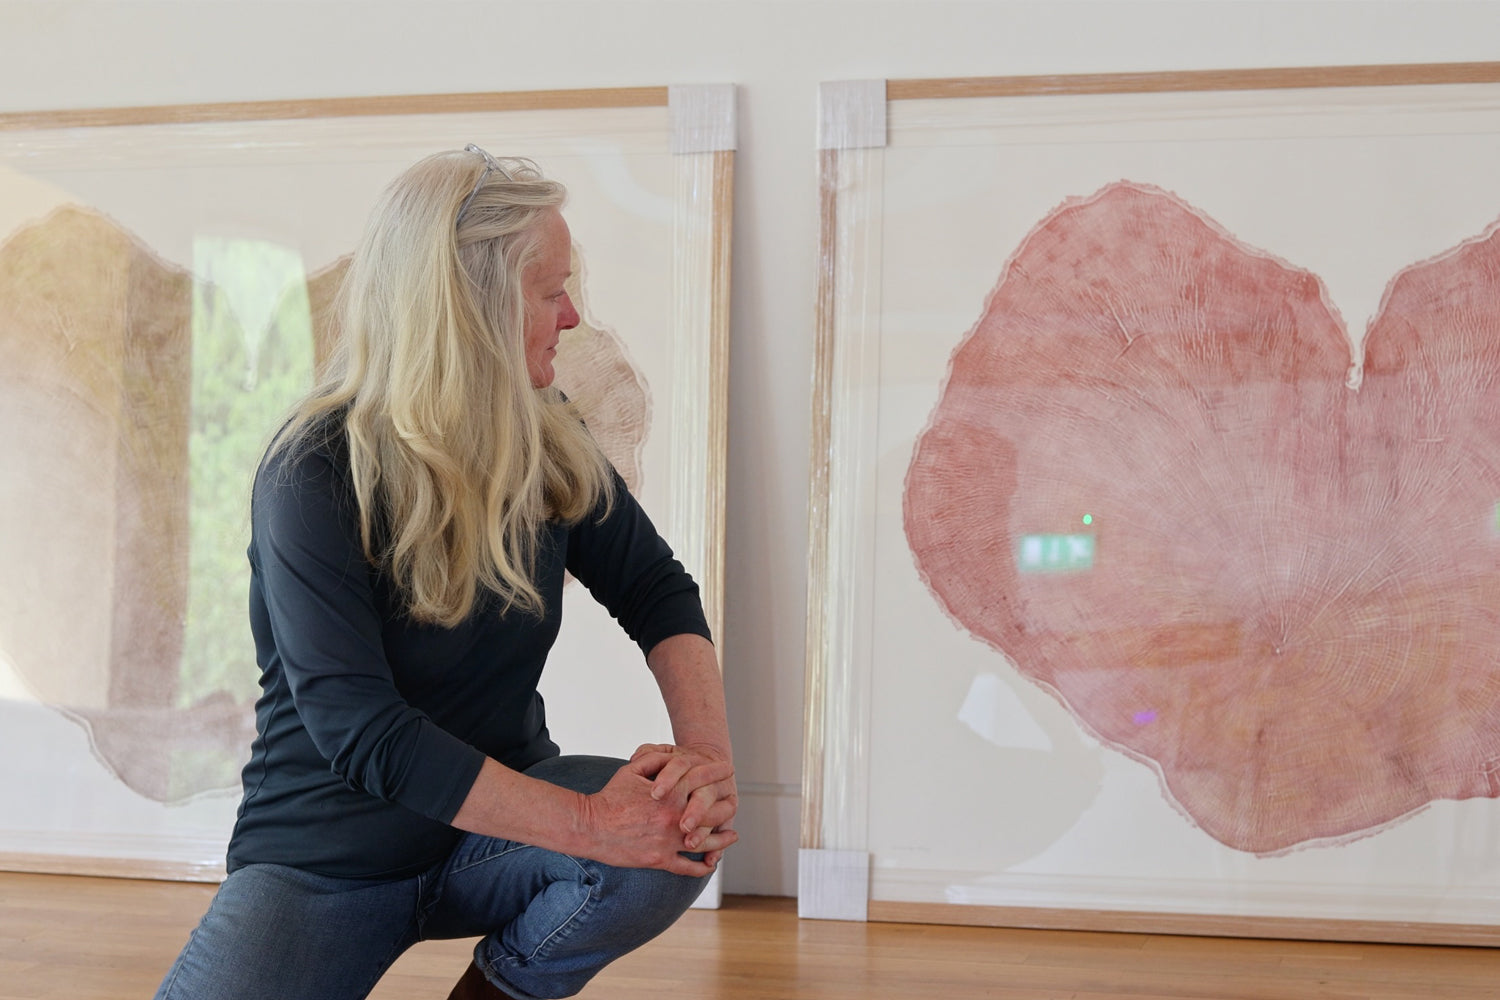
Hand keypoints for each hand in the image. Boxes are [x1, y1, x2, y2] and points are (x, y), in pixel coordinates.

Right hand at [576, 759, 737, 876]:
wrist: (590, 827)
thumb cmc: (610, 797)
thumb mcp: (632, 770)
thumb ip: (654, 759)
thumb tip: (671, 756)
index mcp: (670, 793)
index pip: (702, 779)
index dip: (717, 773)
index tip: (728, 770)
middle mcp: (675, 818)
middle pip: (712, 813)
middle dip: (727, 807)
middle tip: (734, 804)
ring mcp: (669, 841)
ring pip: (705, 842)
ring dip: (722, 840)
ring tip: (731, 836)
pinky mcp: (660, 860)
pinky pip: (688, 867)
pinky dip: (702, 866)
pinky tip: (710, 863)